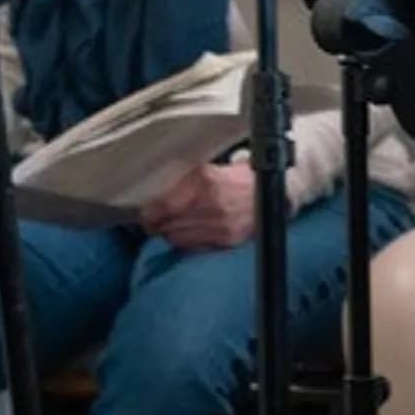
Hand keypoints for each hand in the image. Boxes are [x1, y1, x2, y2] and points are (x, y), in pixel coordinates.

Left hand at [139, 160, 257, 251]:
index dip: (150, 211)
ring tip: (165, 228)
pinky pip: (195, 247)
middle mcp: (212, 204)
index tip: (144, 212)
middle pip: (169, 223)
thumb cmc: (237, 177)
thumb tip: (156, 186)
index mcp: (205, 180)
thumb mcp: (210, 168)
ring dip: (168, 234)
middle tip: (149, 221)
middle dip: (155, 224)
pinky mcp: (227, 240)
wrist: (271, 193)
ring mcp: (220, 225)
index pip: (166, 204)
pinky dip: (185, 243)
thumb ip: (185, 178)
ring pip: (178, 238)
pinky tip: (183, 235)